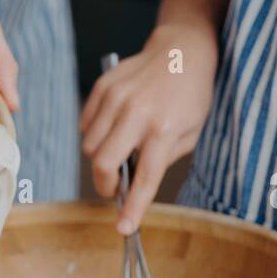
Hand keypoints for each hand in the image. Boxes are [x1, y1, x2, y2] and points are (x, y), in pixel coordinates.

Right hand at [80, 24, 216, 232]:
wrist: (181, 48)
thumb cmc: (191, 94)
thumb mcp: (191, 132)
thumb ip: (162, 159)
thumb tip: (134, 182)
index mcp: (164, 128)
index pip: (144, 178)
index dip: (133, 208)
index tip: (124, 228)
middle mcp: (137, 112)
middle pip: (102, 164)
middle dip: (106, 184)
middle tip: (116, 186)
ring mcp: (116, 97)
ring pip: (90, 147)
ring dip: (101, 158)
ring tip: (120, 148)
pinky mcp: (102, 87)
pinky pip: (86, 125)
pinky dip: (95, 135)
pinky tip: (114, 127)